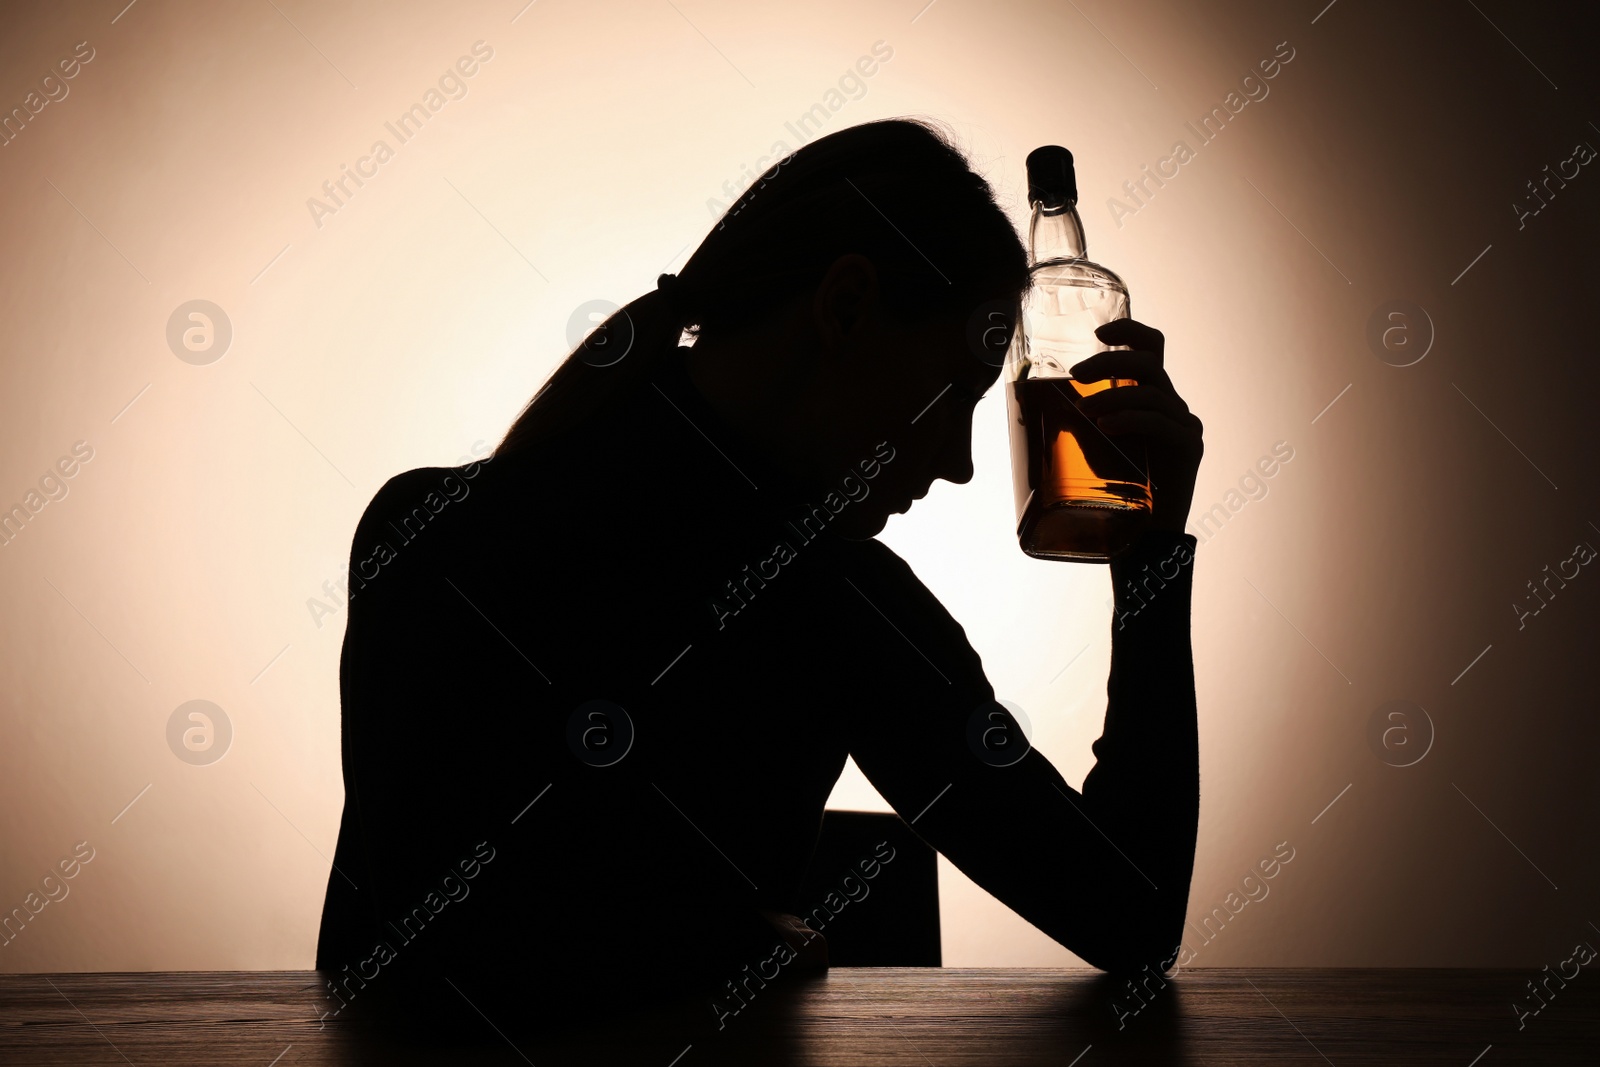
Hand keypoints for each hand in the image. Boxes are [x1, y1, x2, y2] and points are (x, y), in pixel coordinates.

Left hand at [1071, 319, 1202, 535]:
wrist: (1140, 538)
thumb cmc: (1110, 491)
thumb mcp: (1088, 447)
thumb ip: (1074, 423)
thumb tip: (1021, 408)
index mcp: (1149, 399)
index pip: (1151, 349)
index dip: (1130, 330)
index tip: (1099, 331)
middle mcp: (1170, 406)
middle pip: (1148, 364)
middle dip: (1110, 361)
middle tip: (1077, 374)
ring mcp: (1183, 425)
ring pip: (1152, 393)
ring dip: (1113, 396)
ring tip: (1084, 411)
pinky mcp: (1188, 447)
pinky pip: (1162, 423)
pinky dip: (1131, 420)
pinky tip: (1107, 427)